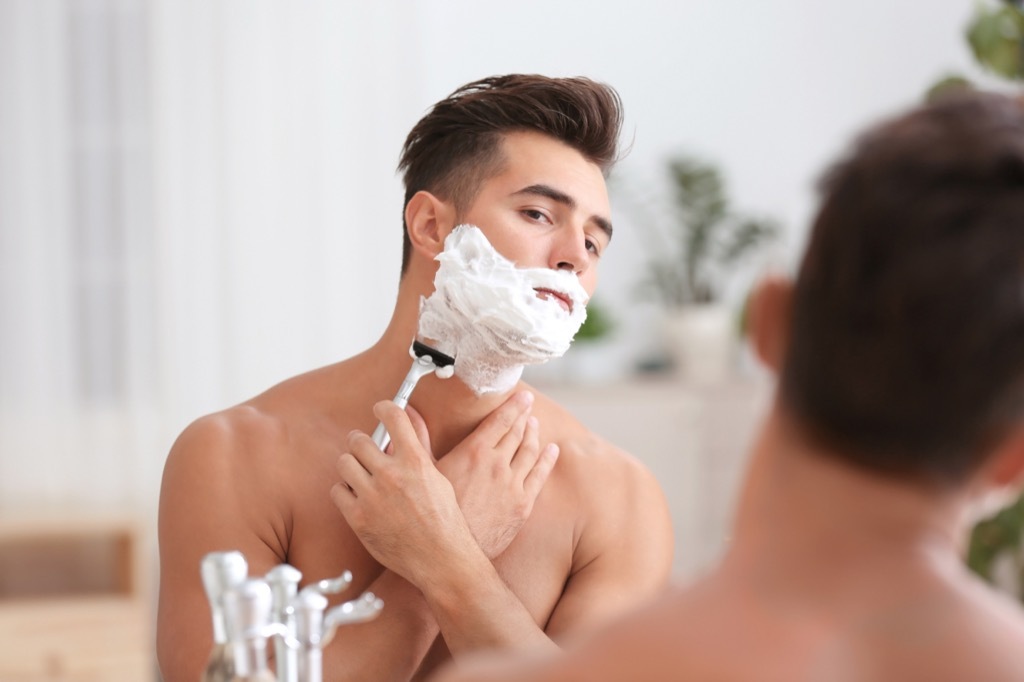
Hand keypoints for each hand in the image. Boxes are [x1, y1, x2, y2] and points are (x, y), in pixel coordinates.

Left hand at [331, 400, 477, 587]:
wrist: (440, 559)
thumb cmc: (444, 519)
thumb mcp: (438, 476)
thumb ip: (420, 443)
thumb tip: (410, 414)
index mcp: (415, 461)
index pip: (392, 416)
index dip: (383, 408)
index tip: (380, 410)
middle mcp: (392, 475)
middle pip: (359, 440)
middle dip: (361, 442)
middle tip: (366, 449)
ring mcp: (372, 496)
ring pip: (344, 462)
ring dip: (352, 465)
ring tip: (361, 474)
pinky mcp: (358, 518)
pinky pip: (337, 491)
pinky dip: (345, 492)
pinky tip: (358, 497)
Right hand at [408, 391, 559, 559]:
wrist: (451, 553)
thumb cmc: (433, 514)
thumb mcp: (423, 472)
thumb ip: (418, 437)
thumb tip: (407, 412)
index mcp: (473, 452)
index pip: (499, 421)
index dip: (513, 405)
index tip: (522, 395)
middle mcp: (497, 464)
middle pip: (517, 432)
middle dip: (523, 416)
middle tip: (528, 406)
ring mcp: (512, 484)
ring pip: (530, 451)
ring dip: (533, 434)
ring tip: (534, 424)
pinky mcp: (522, 504)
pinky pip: (540, 475)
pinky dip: (547, 459)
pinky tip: (551, 451)